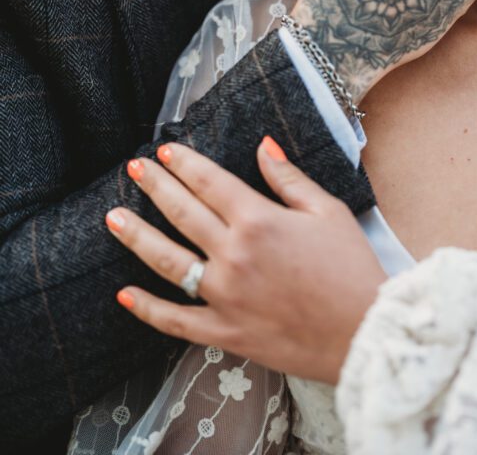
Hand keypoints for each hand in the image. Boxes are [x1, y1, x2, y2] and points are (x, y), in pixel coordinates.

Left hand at [106, 140, 386, 383]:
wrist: (362, 333)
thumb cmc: (351, 268)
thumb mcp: (327, 210)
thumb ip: (288, 177)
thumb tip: (263, 144)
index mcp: (259, 219)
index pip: (209, 181)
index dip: (183, 162)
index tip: (164, 150)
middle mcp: (234, 253)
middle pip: (182, 212)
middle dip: (155, 186)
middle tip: (133, 168)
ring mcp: (224, 295)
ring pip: (167, 260)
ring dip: (137, 236)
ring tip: (114, 217)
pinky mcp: (224, 332)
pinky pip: (175, 319)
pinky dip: (147, 308)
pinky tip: (124, 294)